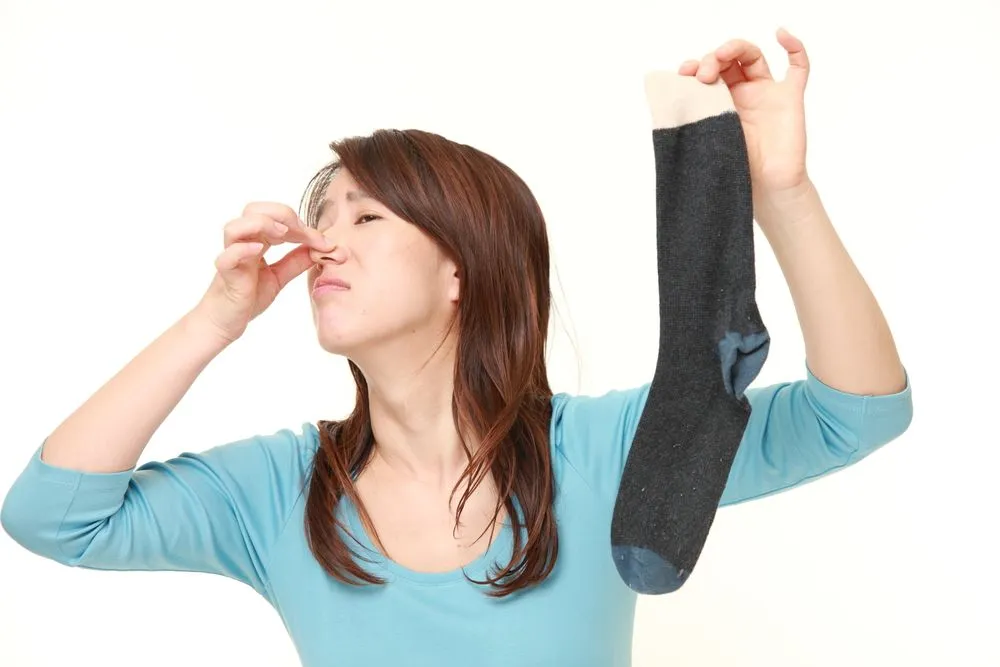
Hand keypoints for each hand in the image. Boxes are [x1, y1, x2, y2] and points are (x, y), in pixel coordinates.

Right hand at [193, 202, 334, 342]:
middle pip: (253, 210)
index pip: (276, 218)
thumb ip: (296, 261)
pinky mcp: (226, 276)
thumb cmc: (248, 298)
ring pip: (235, 227)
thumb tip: (322, 248)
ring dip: (261, 224)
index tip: (324, 242)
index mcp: (256, 241)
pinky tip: (259, 250)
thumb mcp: (279, 277)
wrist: (225, 323)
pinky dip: (242, 249)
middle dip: (282, 214)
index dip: (302, 225)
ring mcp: (232, 258)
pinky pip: (227, 257)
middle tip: (302, 232)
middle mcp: (242, 244)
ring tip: (282, 235)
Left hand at [679, 27, 809, 196]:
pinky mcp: (790, 98)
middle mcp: (743, 93)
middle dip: (711, 59)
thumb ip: (692, 117)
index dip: (696, 66)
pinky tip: (781, 34)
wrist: (765, 190)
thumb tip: (665, 98)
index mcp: (720, 102)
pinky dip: (794, 46)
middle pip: (728, 60)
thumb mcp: (705, 139)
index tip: (683, 73)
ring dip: (735, 49)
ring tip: (721, 54)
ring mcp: (768, 93)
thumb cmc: (735, 169)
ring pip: (753, 56)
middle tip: (702, 75)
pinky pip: (799, 67)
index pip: (708, 72)